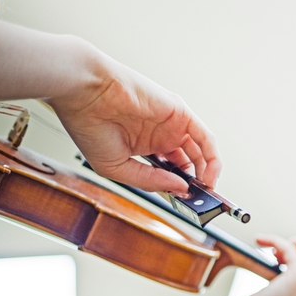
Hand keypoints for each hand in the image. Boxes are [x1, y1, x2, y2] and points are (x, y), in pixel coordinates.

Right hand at [47, 50, 220, 196]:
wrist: (83, 92)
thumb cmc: (89, 124)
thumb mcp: (117, 167)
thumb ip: (150, 181)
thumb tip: (180, 189)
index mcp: (145, 146)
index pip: (173, 169)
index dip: (180, 187)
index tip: (186, 203)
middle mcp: (161, 135)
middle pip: (190, 162)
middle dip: (196, 183)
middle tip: (199, 200)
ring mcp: (172, 124)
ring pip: (201, 152)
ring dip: (207, 174)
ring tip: (204, 192)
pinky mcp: (181, 113)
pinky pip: (206, 138)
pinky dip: (212, 159)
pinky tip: (208, 177)